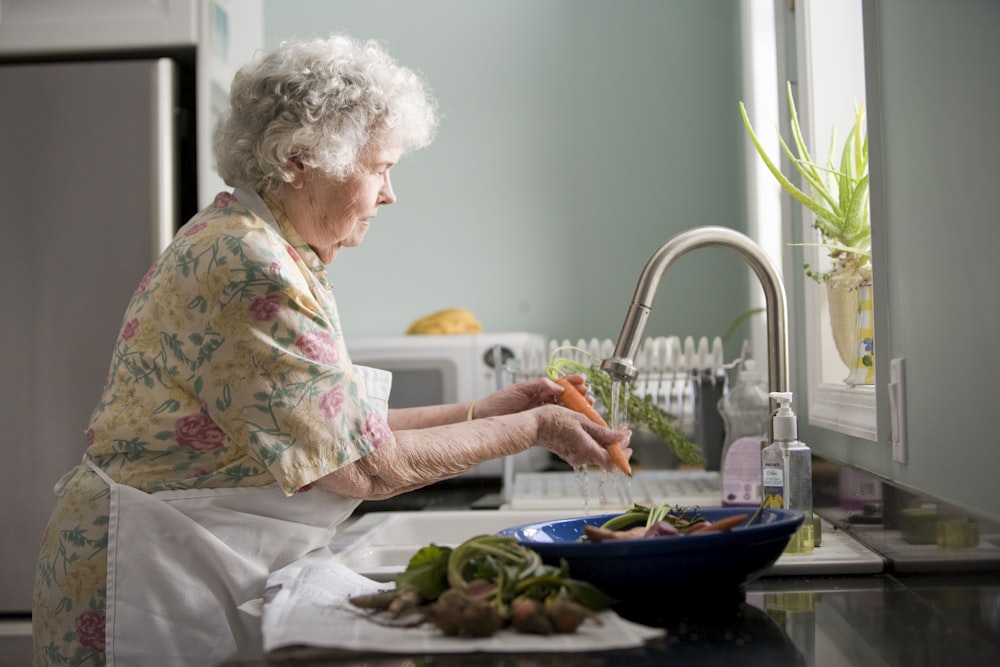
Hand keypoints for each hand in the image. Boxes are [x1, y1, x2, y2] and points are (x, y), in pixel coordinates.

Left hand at [474, 374, 593, 417]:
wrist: (487, 417)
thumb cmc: (499, 401)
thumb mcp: (520, 389)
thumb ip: (540, 385)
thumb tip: (558, 385)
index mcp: (538, 389)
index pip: (560, 383)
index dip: (572, 382)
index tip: (583, 382)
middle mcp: (542, 400)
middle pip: (566, 397)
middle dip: (579, 396)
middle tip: (588, 397)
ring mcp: (542, 412)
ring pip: (564, 409)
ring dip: (576, 408)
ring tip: (587, 407)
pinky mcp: (539, 424)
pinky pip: (556, 421)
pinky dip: (567, 421)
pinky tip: (575, 421)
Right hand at [533, 404, 632, 471]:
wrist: (533, 426)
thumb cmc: (553, 420)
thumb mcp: (581, 421)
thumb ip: (602, 432)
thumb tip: (621, 437)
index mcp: (587, 450)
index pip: (613, 461)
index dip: (624, 453)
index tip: (628, 437)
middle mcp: (582, 458)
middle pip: (607, 458)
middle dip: (618, 446)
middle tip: (622, 431)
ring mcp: (575, 457)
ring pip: (598, 454)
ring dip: (607, 443)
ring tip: (610, 428)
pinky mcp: (570, 454)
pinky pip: (588, 451)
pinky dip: (596, 443)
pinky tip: (595, 431)